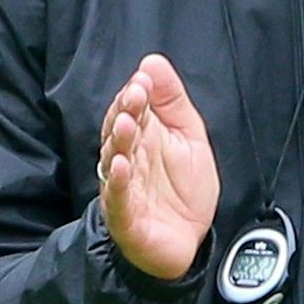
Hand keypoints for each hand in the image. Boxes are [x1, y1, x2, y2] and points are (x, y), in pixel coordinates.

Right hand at [97, 54, 219, 280]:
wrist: (189, 243)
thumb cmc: (184, 190)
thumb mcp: (188, 136)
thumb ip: (172, 100)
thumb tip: (152, 61)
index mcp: (141, 137)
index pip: (131, 109)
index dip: (135, 94)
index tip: (143, 80)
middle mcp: (127, 159)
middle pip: (118, 131)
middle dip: (125, 112)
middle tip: (135, 95)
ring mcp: (124, 188)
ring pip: (114, 160)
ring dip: (118, 141)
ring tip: (126, 124)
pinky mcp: (125, 217)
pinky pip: (118, 197)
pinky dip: (118, 182)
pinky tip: (122, 165)